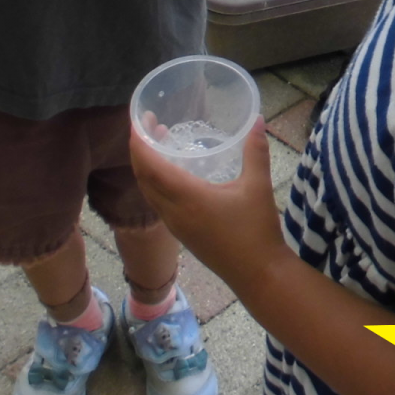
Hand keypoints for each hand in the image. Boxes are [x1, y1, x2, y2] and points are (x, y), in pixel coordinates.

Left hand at [128, 118, 286, 292]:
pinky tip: (170, 174)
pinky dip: (155, 183)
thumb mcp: (258, 186)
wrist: (258, 274)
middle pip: (143, 179)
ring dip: (146, 168)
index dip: (139, 144)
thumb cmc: (256, 230)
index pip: (150, 168)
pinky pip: (157, 203)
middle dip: (139, 151)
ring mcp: (176, 226)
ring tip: (158, 144)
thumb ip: (256, 150)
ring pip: (149, 193)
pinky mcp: (182, 235)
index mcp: (187, 198)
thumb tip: (258, 119)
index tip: (137, 121)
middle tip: (147, 126)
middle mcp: (174, 213)